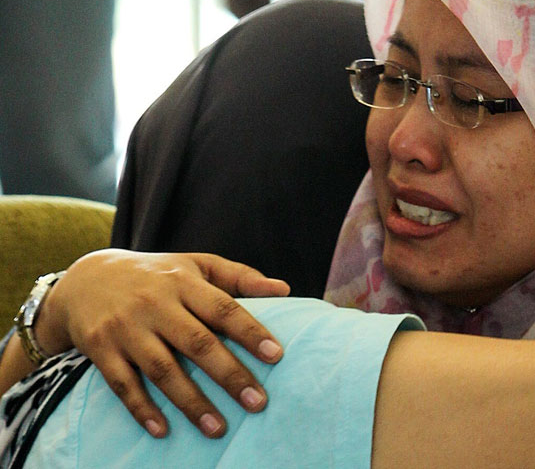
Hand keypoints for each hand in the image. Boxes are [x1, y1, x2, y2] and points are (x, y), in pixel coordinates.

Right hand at [38, 249, 290, 438]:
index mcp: (183, 282)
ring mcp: (126, 328)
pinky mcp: (100, 349)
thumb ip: (240, 277)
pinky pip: (123, 384)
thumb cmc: (158, 275)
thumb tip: (285, 289)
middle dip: (229, 375)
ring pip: (162, 370)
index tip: (277, 356)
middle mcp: (155, 304)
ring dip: (191, 402)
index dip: (250, 333)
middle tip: (258, 402)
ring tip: (218, 429)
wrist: (87, 278)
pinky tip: (163, 431)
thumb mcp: (197, 265)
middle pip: (197, 343)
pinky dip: (142, 409)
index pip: (223, 308)